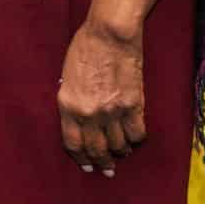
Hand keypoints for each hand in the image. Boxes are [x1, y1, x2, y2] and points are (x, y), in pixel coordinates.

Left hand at [57, 19, 145, 176]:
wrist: (109, 34)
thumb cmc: (85, 47)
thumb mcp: (67, 75)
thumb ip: (72, 99)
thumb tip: (78, 115)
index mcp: (68, 105)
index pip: (73, 143)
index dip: (80, 158)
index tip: (86, 166)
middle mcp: (89, 114)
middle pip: (96, 149)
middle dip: (101, 163)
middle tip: (106, 169)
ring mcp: (112, 112)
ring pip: (118, 145)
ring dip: (120, 153)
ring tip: (121, 154)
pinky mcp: (134, 106)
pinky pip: (137, 134)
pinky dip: (136, 140)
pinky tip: (134, 139)